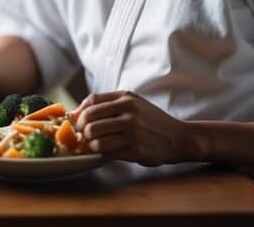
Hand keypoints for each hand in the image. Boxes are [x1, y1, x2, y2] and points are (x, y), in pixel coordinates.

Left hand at [74, 90, 196, 165]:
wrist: (179, 137)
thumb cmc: (150, 120)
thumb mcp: (132, 104)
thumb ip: (106, 105)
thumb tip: (74, 113)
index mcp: (125, 98)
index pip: (91, 102)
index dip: (79, 113)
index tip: (77, 122)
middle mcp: (129, 113)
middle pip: (89, 122)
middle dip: (82, 131)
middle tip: (85, 137)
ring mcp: (133, 132)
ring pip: (96, 140)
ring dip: (91, 145)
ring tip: (96, 146)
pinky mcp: (137, 149)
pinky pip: (108, 153)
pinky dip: (103, 154)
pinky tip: (107, 152)